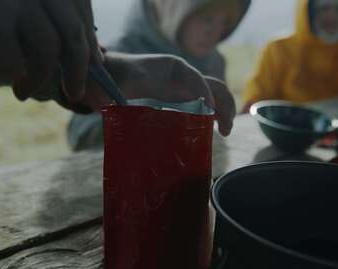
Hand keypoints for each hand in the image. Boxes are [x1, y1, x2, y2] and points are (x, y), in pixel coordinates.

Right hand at [0, 0, 100, 106]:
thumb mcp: (16, 17)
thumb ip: (47, 26)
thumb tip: (98, 59)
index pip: (78, 5)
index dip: (89, 38)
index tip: (97, 63)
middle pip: (71, 31)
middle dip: (79, 68)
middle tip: (76, 93)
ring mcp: (7, 2)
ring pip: (48, 51)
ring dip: (41, 81)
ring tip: (23, 92)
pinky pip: (15, 66)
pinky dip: (7, 79)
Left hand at [105, 53, 235, 135]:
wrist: (112, 78)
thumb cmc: (119, 77)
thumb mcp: (127, 82)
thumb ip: (136, 91)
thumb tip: (147, 107)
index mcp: (175, 68)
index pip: (198, 79)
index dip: (205, 95)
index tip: (208, 114)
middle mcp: (184, 77)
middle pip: (213, 87)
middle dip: (224, 105)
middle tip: (225, 127)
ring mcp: (184, 89)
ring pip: (213, 97)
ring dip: (223, 112)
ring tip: (224, 131)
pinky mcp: (181, 102)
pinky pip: (202, 107)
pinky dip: (212, 117)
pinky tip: (214, 130)